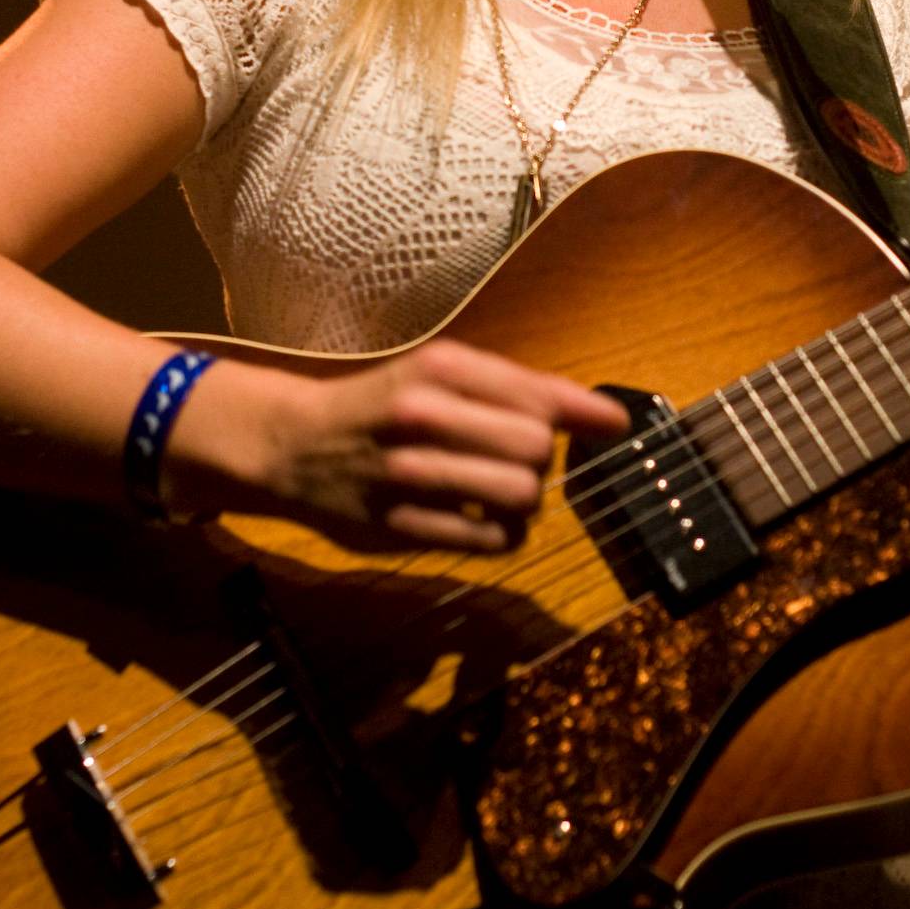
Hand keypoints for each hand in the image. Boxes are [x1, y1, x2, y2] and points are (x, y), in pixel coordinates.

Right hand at [168, 338, 629, 553]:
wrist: (293, 443)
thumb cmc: (383, 405)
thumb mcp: (438, 373)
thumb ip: (513, 388)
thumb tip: (603, 416)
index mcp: (439, 368)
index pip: (538, 395)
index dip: (587, 414)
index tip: (616, 426)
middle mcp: (423, 415)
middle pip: (537, 449)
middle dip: (542, 460)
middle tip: (518, 460)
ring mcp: (410, 474)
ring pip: (520, 497)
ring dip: (525, 499)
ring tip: (500, 491)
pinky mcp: (402, 526)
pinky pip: (493, 540)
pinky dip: (503, 533)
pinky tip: (481, 518)